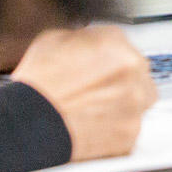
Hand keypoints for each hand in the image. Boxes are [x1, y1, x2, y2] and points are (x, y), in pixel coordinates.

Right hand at [10, 25, 156, 160]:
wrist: (31, 122)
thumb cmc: (38, 85)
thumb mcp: (53, 40)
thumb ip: (82, 39)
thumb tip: (87, 42)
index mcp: (116, 43)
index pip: (121, 43)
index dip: (107, 55)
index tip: (100, 64)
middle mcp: (132, 70)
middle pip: (137, 70)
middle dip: (121, 77)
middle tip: (98, 87)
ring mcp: (135, 103)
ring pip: (141, 98)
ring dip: (125, 100)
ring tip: (97, 107)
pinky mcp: (130, 133)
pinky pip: (130, 125)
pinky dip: (117, 126)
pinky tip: (95, 124)